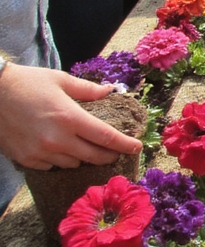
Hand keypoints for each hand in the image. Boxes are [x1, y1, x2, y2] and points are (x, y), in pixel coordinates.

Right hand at [0, 64, 142, 169]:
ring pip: (73, 163)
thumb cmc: (27, 83)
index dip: (125, 144)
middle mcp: (57, 139)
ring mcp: (41, 152)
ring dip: (82, 157)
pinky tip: (58, 148)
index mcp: (70, 117)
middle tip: (115, 152)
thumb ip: (87, 89)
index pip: (106, 137)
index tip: (137, 147)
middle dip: (109, 155)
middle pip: (94, 156)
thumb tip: (110, 91)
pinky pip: (52, 166)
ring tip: (83, 146)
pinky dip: (59, 159)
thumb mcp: (60, 80)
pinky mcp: (27, 160)